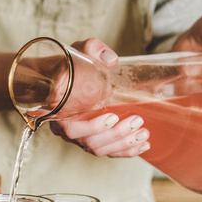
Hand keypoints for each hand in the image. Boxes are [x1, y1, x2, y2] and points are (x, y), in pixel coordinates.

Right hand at [48, 38, 150, 158]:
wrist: (61, 76)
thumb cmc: (68, 65)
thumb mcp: (77, 51)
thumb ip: (92, 49)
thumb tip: (111, 59)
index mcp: (58, 112)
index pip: (71, 129)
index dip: (92, 126)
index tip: (111, 116)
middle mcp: (65, 129)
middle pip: (90, 142)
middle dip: (116, 134)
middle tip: (136, 120)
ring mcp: (79, 137)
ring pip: (100, 149)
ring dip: (123, 143)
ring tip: (143, 132)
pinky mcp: (91, 140)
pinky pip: (107, 152)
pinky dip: (126, 151)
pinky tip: (142, 145)